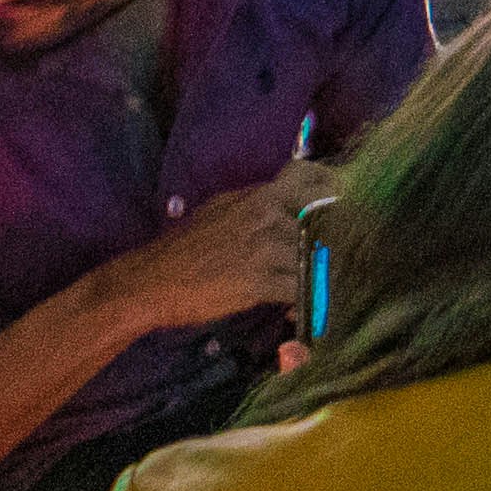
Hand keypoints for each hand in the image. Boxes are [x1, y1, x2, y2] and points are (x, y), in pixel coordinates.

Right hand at [135, 176, 327, 328]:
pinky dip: (303, 304)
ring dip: (318, 278)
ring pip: (316, 259)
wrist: (151, 280)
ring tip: (309, 294)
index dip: (331, 188)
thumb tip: (280, 200)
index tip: (339, 204)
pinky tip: (294, 313)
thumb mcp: (221, 209)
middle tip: (328, 261)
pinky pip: (300, 291)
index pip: (310, 177)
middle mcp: (269, 216)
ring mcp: (267, 249)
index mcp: (260, 196)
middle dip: (331, 243)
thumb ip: (254, 203)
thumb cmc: (184, 246)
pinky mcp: (261, 282)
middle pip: (324, 222)